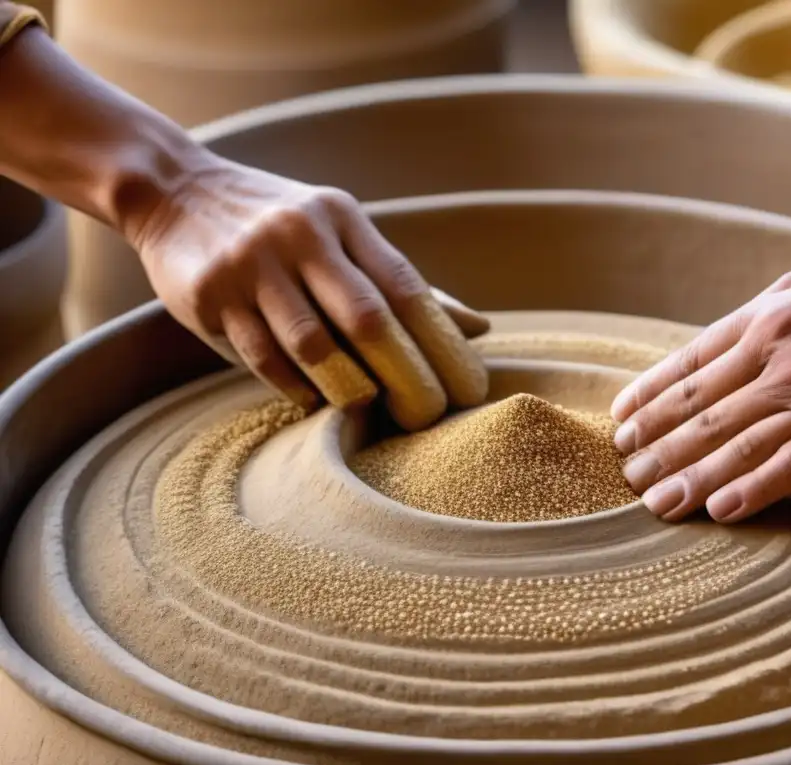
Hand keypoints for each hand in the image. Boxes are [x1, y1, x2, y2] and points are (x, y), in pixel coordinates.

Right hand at [126, 155, 488, 430]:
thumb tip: (479, 327)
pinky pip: (263, 357)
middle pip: (367, 317)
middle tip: (426, 412)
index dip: (442, 340)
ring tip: (367, 405)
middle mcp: (300, 234)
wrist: (174, 190)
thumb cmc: (278, 224)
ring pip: (313, 345)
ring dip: (346, 386)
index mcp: (341, 217)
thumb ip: (400, 281)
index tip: (466, 385)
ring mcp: (251, 264)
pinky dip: (295, 387)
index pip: (405, 285)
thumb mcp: (339, 232)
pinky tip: (312, 398)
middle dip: (404, 373)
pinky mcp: (208, 295)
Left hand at [610, 252, 790, 526]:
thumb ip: (754, 318)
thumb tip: (711, 350)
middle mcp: (778, 361)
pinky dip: (752, 490)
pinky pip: (790, 467)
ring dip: (688, 476)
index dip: (650, 396)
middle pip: (700, 411)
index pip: (690, 366)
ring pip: (734, 445)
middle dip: (655, 443)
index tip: (622, 421)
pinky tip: (719, 510)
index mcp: (763, 322)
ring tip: (654, 500)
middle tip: (623, 469)